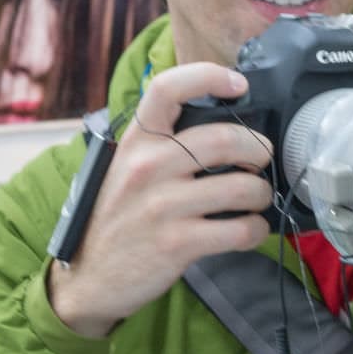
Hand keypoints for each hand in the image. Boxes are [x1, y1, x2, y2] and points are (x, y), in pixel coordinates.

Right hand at [47, 63, 274, 338]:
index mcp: (137, 142)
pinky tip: (248, 230)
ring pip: (244, 187)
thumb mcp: (129, 168)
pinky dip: (256, 230)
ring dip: (262, 194)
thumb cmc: (121, 217)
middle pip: (227, 139)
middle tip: (260, 160)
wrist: (90, 277)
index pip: (168, 88)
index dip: (209, 76)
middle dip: (260, 149)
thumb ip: (166, 145)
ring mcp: (162, 205)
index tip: (238, 84)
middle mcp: (148, 167)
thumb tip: (226, 125)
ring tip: (255, 200)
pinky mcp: (178, 243)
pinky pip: (242, 229)